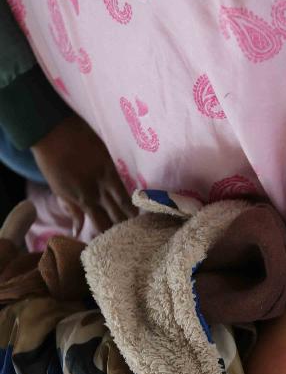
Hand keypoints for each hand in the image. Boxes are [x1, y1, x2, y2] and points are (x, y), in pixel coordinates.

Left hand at [31, 115, 135, 234]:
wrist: (51, 130)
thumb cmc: (51, 162)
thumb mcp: (59, 189)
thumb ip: (73, 210)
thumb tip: (78, 232)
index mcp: (84, 201)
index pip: (103, 225)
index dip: (111, 235)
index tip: (119, 242)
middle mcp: (99, 192)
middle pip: (118, 216)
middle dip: (127, 228)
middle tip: (138, 236)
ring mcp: (108, 177)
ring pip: (127, 202)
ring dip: (135, 214)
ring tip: (146, 223)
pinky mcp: (113, 162)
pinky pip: (128, 182)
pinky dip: (136, 193)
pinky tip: (145, 201)